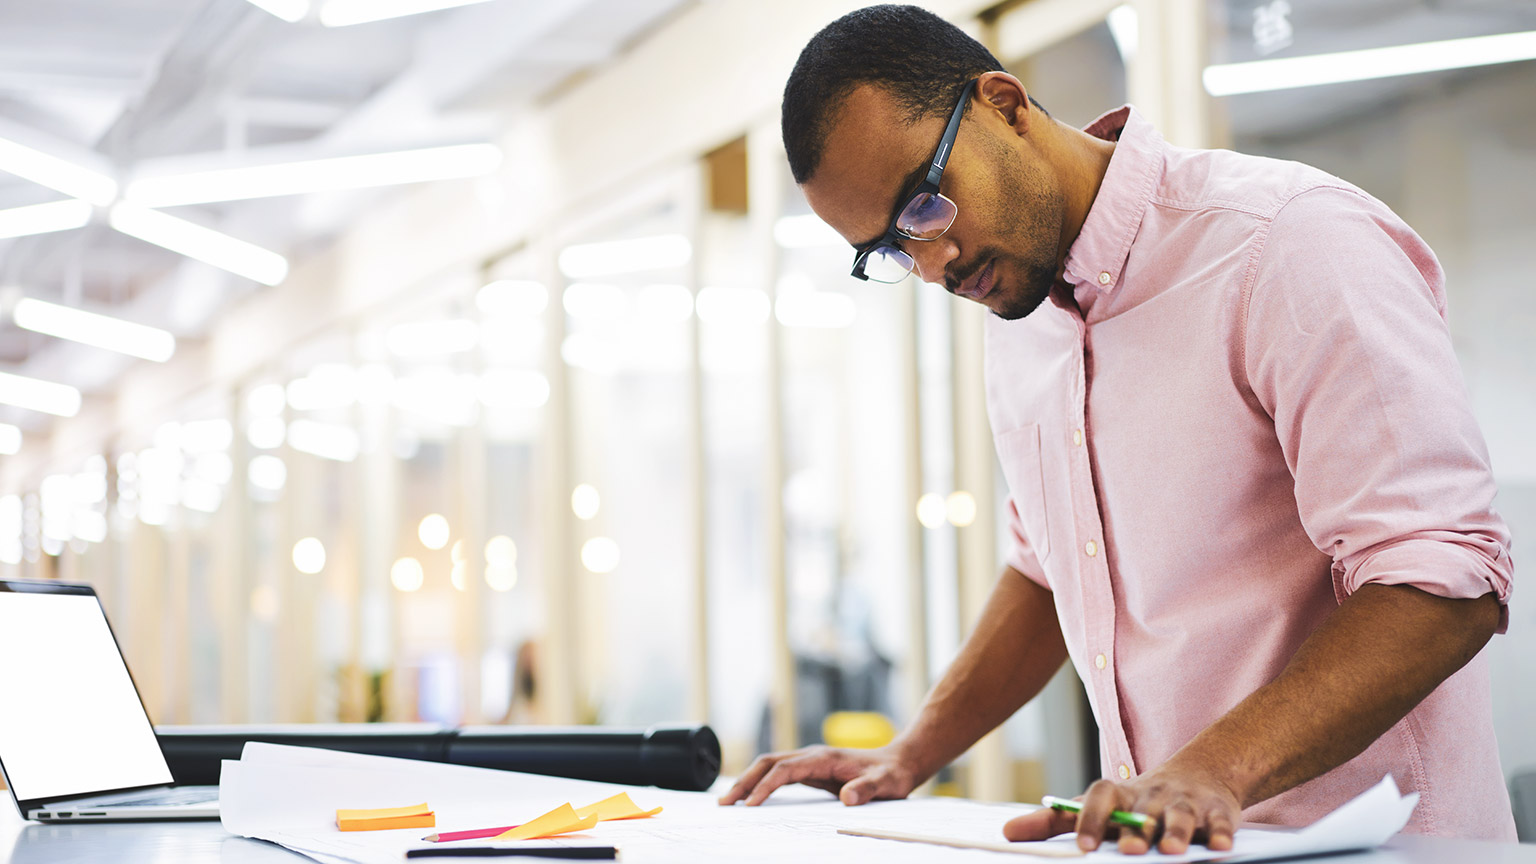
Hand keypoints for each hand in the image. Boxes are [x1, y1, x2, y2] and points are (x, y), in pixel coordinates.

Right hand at [717, 745, 919, 806]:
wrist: (899, 762)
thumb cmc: (891, 775)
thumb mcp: (885, 784)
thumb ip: (867, 790)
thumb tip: (848, 798)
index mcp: (824, 758)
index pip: (785, 770)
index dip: (766, 787)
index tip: (750, 805)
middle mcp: (812, 755)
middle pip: (768, 763)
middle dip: (745, 781)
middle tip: (724, 803)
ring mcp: (810, 761)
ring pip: (770, 766)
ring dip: (749, 781)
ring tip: (729, 800)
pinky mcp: (812, 769)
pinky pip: (779, 774)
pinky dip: (761, 783)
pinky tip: (753, 796)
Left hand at [1001, 761, 1240, 853]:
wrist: (1197, 777)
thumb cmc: (1134, 804)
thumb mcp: (1096, 808)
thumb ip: (1053, 822)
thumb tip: (1006, 832)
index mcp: (1119, 795)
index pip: (1099, 797)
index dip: (1090, 820)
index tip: (1081, 847)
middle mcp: (1151, 797)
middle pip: (1143, 811)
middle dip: (1137, 831)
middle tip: (1129, 851)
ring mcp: (1186, 803)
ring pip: (1182, 816)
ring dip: (1178, 833)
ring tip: (1173, 852)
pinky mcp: (1218, 813)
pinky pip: (1221, 823)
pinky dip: (1221, 834)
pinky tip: (1220, 847)